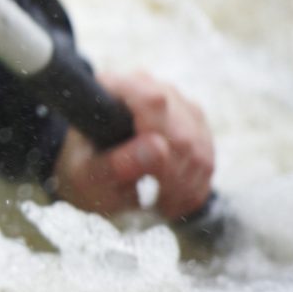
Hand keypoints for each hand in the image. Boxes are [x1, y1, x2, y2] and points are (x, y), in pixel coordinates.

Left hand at [52, 70, 214, 219]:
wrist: (94, 171)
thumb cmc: (84, 169)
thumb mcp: (88, 174)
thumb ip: (117, 163)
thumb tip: (159, 148)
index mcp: (115, 88)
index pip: (152, 100)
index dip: (157, 138)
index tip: (147, 175)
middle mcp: (151, 88)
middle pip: (182, 133)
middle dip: (169, 176)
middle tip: (152, 200)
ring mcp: (178, 106)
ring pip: (199, 151)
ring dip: (182, 188)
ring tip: (158, 203)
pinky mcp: (197, 127)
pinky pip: (208, 162)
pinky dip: (192, 191)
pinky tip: (171, 201)